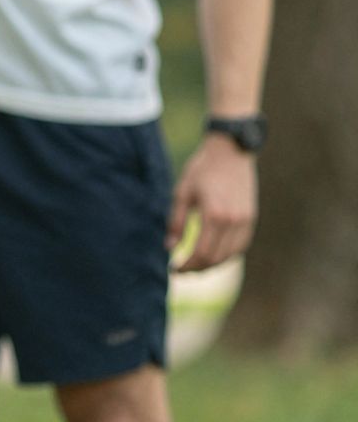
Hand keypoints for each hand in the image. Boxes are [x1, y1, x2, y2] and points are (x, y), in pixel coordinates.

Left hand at [167, 135, 257, 271]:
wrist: (231, 151)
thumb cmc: (202, 170)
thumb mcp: (182, 194)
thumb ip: (176, 223)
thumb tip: (170, 248)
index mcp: (214, 214)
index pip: (202, 253)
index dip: (187, 266)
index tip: (174, 269)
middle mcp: (233, 221)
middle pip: (216, 258)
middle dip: (197, 268)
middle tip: (181, 270)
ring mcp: (245, 220)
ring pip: (230, 255)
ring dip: (212, 264)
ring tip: (195, 265)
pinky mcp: (251, 218)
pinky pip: (240, 246)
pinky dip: (226, 255)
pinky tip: (212, 255)